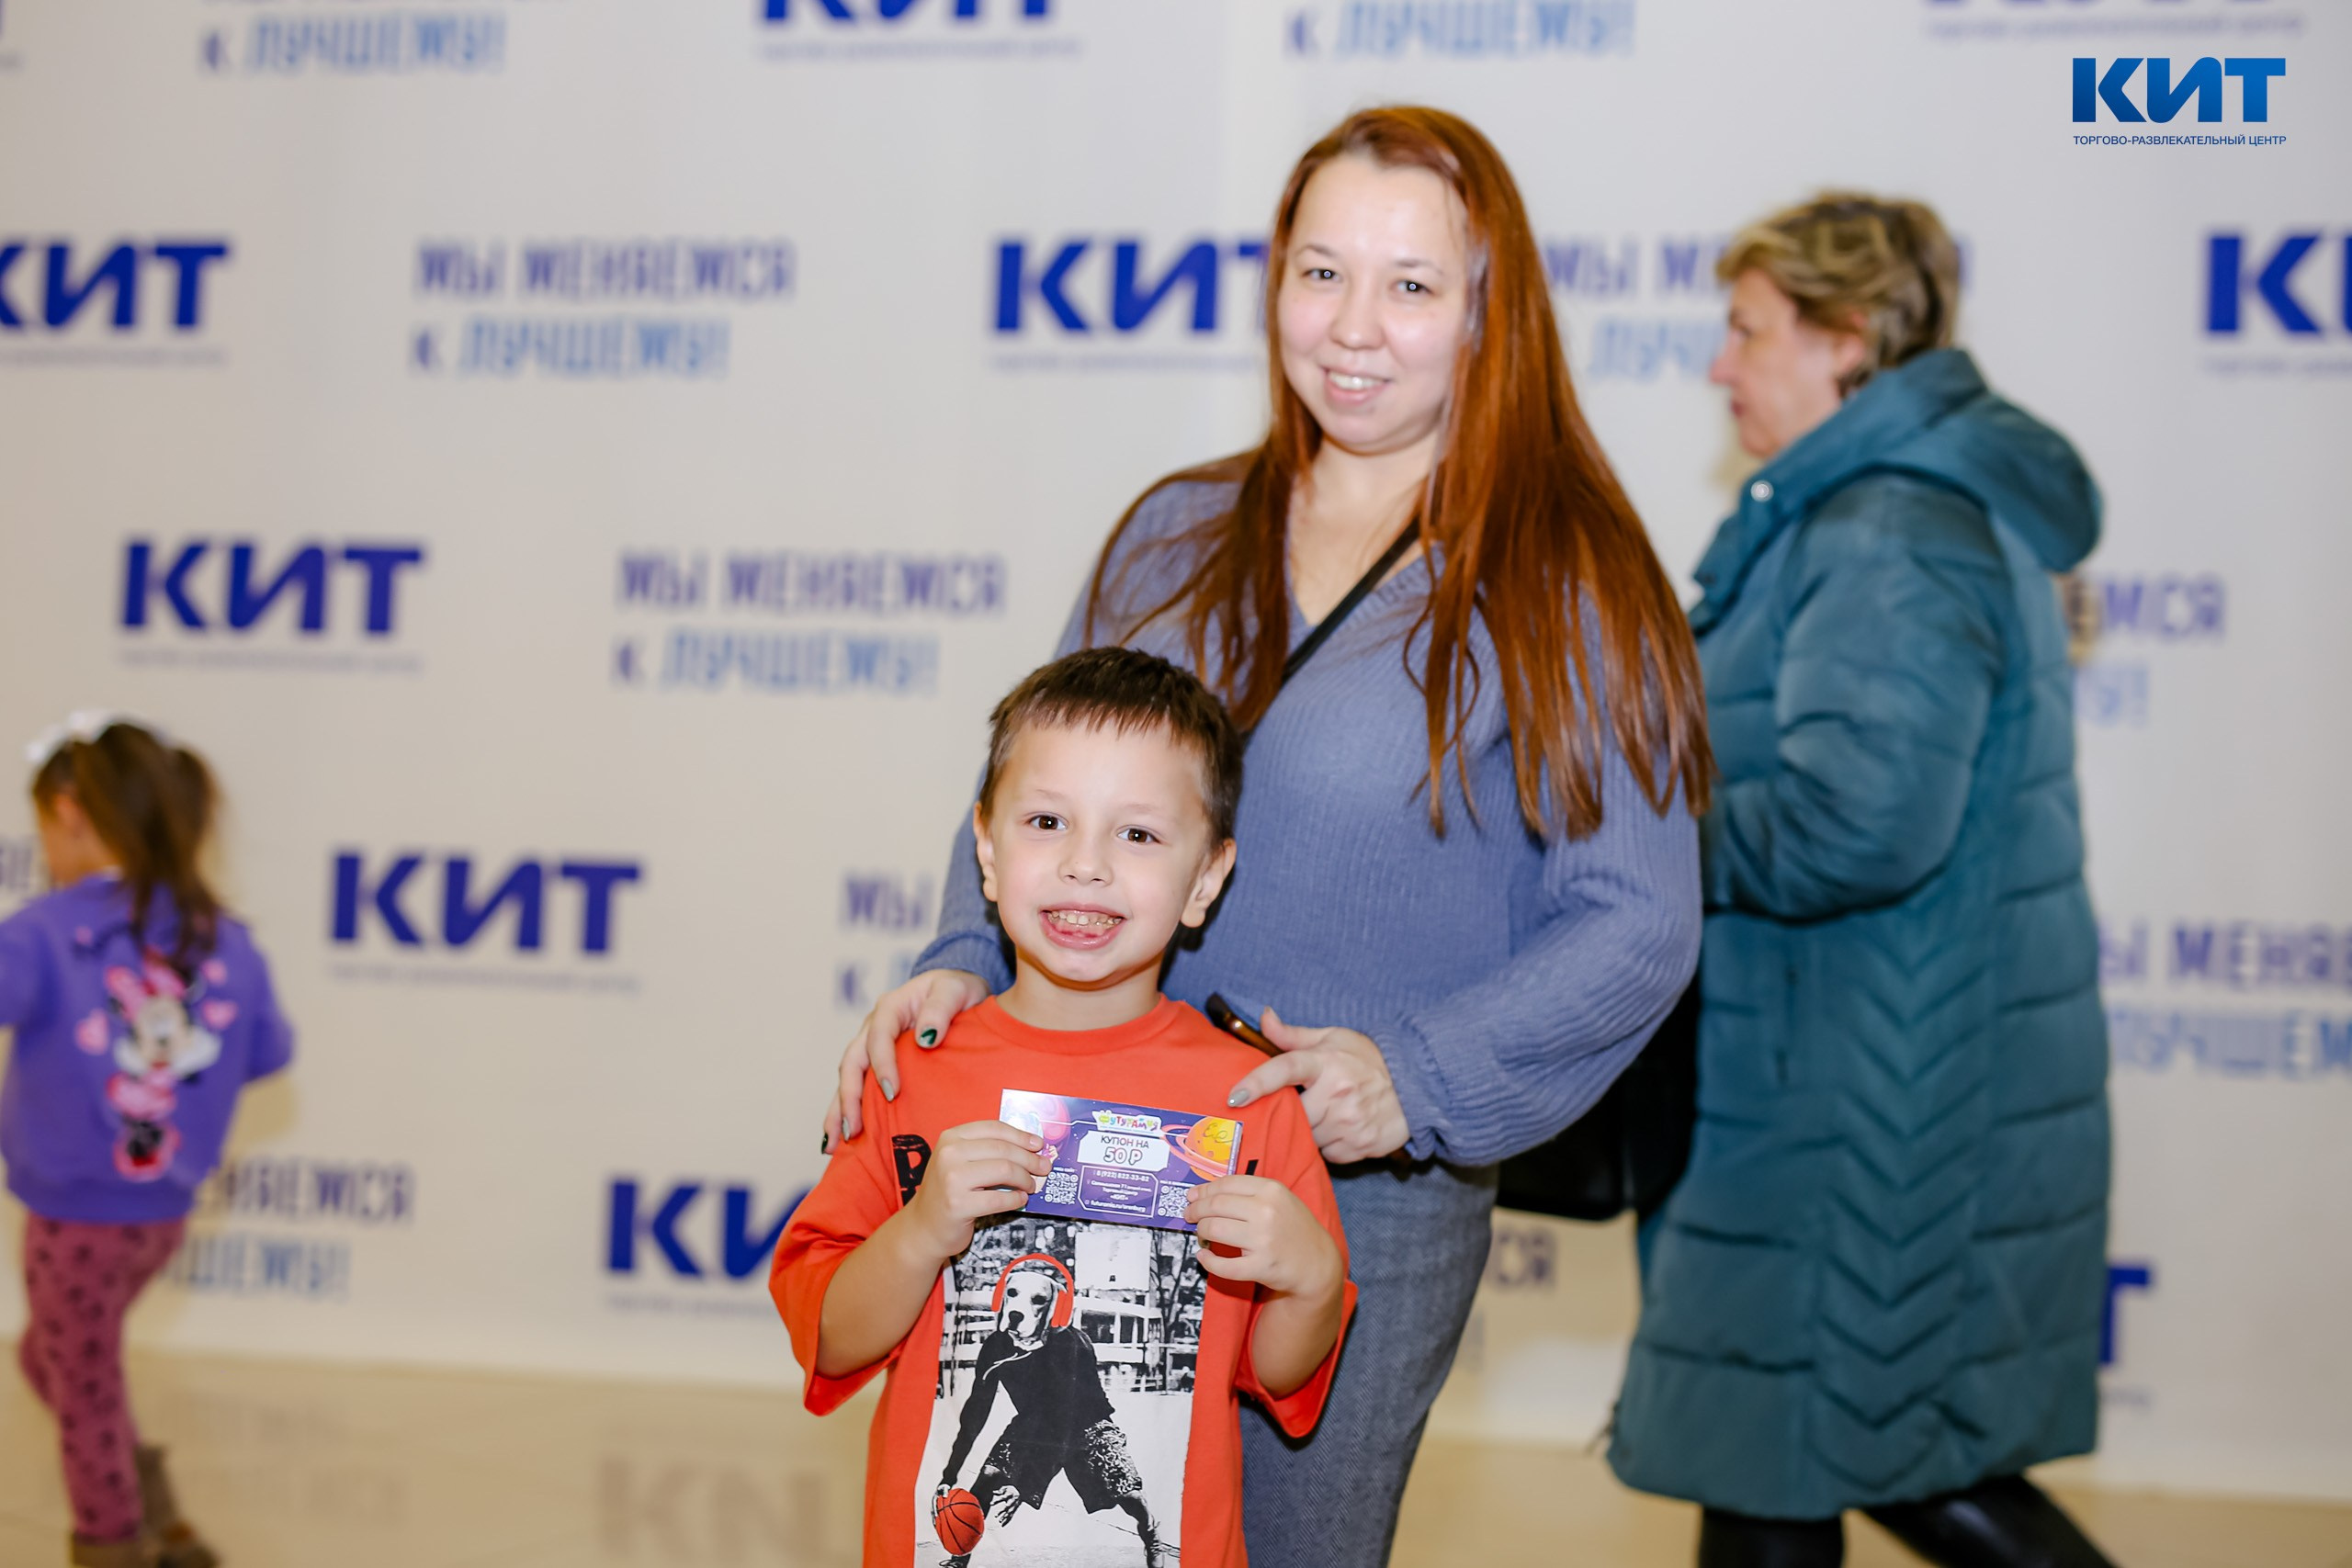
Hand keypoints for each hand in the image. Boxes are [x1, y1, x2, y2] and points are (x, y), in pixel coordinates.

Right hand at [825, 969, 989, 1149]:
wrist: (956, 991)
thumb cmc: (957, 990)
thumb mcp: (954, 990)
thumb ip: (940, 1009)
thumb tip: (924, 1038)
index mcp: (891, 1007)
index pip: (879, 1036)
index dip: (882, 1064)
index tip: (893, 1093)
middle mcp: (873, 1026)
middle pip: (852, 1062)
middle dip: (849, 1097)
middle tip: (854, 1129)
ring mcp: (870, 1045)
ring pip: (847, 1079)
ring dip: (839, 1111)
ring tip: (833, 1144)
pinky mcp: (875, 1062)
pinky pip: (856, 1087)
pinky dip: (845, 1112)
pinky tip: (840, 1139)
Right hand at [903, 1119, 1053, 1259]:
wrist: (924, 1226)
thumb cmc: (948, 1192)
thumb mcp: (960, 1162)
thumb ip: (987, 1151)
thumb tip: (1031, 1148)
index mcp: (951, 1138)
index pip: (994, 1128)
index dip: (1020, 1135)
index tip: (1038, 1144)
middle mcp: (949, 1154)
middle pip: (1003, 1149)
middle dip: (1029, 1159)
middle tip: (1044, 1168)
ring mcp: (952, 1179)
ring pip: (1004, 1171)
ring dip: (1025, 1179)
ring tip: (1031, 1186)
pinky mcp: (958, 1205)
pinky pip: (999, 1199)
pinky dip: (1015, 1199)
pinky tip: (1020, 1200)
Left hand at [1184, 1174, 1342, 1299]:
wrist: (1316, 1262)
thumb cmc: (1294, 1228)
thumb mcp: (1279, 1199)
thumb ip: (1246, 1193)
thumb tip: (1200, 1193)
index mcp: (1271, 1190)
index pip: (1226, 1184)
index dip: (1203, 1190)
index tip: (1192, 1197)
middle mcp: (1266, 1211)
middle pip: (1215, 1206)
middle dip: (1195, 1210)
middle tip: (1190, 1215)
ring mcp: (1263, 1240)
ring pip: (1214, 1230)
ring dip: (1201, 1232)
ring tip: (1202, 1234)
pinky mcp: (1260, 1266)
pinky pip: (1223, 1265)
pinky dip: (1207, 1261)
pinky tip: (1204, 1257)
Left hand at [1224, 1007, 1409, 1163]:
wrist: (1416, 1084)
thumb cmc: (1367, 1058)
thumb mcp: (1332, 1038)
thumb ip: (1293, 1035)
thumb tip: (1263, 1017)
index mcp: (1326, 1062)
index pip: (1286, 1068)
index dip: (1257, 1082)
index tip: (1234, 1096)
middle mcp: (1338, 1093)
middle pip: (1293, 1113)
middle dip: (1294, 1111)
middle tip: (1306, 1100)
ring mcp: (1350, 1123)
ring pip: (1309, 1137)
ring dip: (1310, 1129)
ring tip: (1327, 1112)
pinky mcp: (1360, 1146)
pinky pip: (1328, 1153)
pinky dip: (1329, 1144)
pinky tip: (1341, 1128)